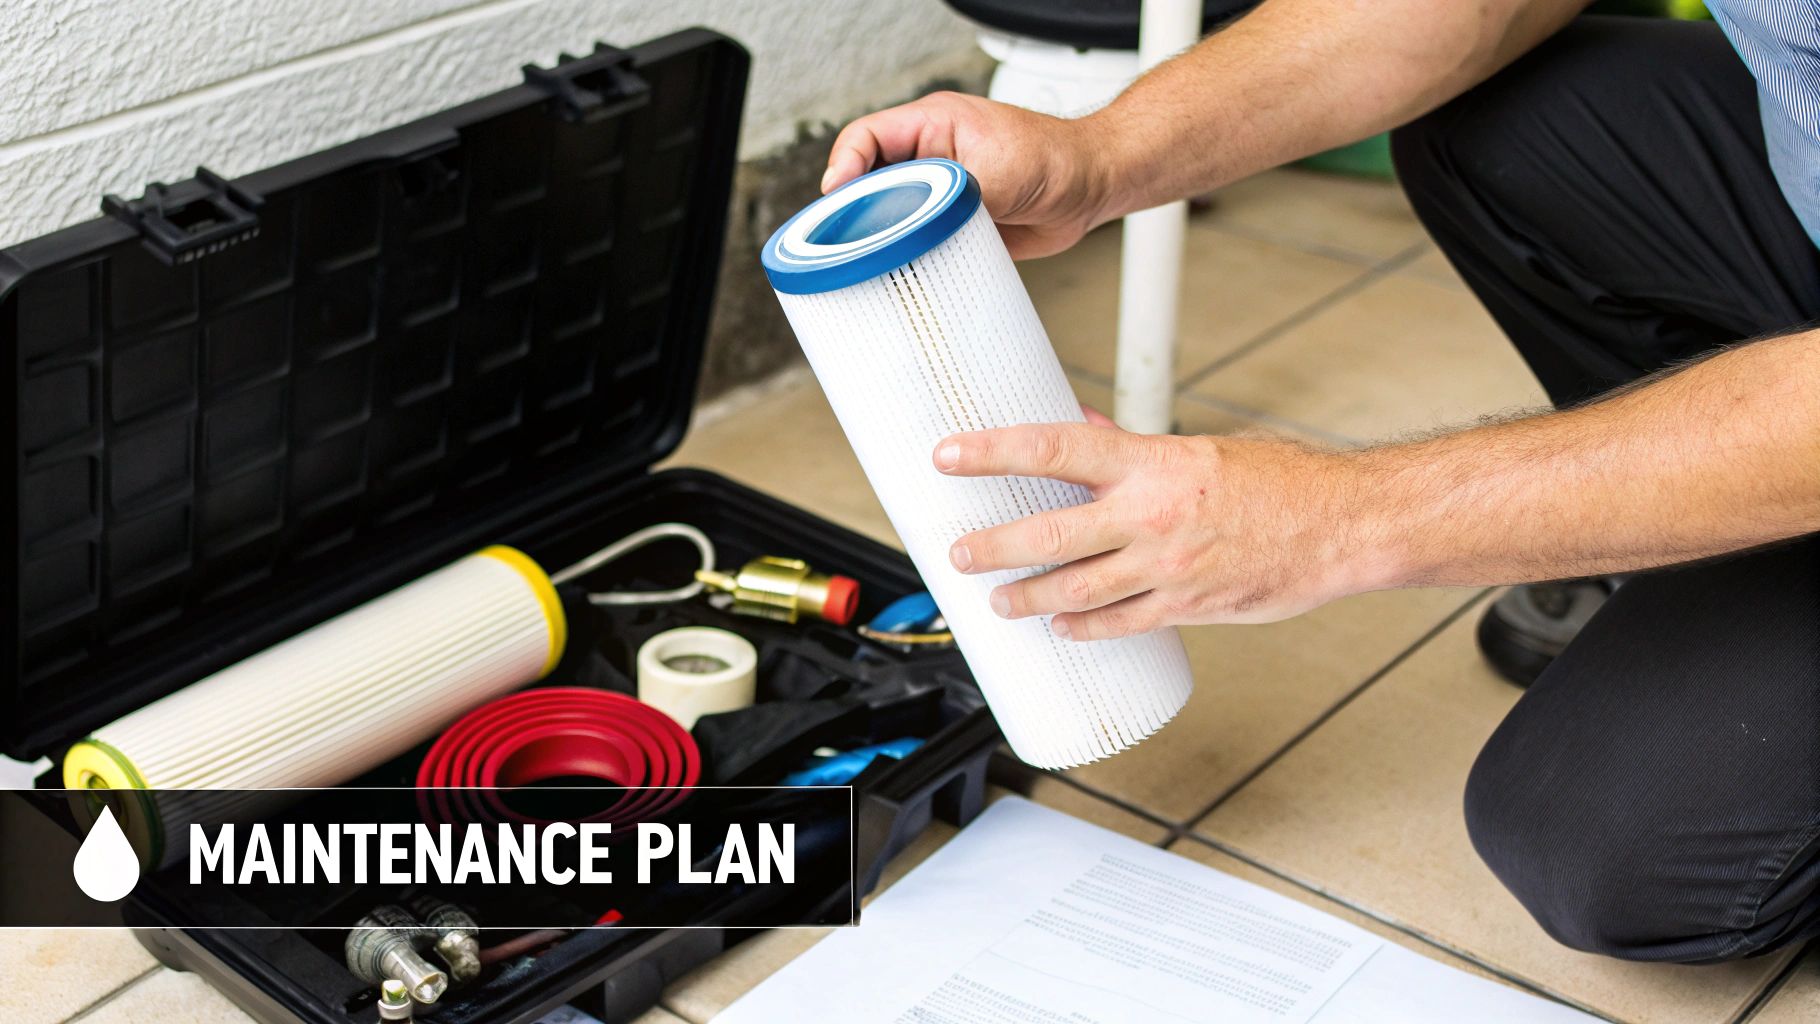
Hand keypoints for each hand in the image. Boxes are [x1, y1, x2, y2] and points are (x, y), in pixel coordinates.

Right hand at [822, 92, 1116, 258]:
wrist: (1091, 188)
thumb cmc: (1055, 159)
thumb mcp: (998, 173)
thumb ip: (952, 196)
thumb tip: (916, 224)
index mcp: (931, 125)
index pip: (867, 138)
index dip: (845, 167)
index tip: (838, 196)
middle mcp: (929, 157)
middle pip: (870, 182)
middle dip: (858, 210)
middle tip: (852, 241)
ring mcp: (939, 192)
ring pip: (891, 215)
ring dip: (885, 237)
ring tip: (874, 261)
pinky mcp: (951, 223)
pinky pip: (918, 240)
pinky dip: (910, 257)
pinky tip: (906, 272)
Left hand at [935, 421, 1381, 638]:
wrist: (1345, 527)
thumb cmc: (1282, 481)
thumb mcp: (1200, 448)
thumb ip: (1132, 446)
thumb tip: (1078, 423)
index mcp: (1152, 463)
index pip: (1053, 448)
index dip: (992, 452)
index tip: (949, 454)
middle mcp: (1151, 515)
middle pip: (1049, 534)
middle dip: (993, 547)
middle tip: (958, 553)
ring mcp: (1167, 568)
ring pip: (1075, 590)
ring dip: (1027, 597)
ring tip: (998, 599)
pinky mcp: (1187, 607)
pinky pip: (1120, 624)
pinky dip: (1084, 628)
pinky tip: (1061, 626)